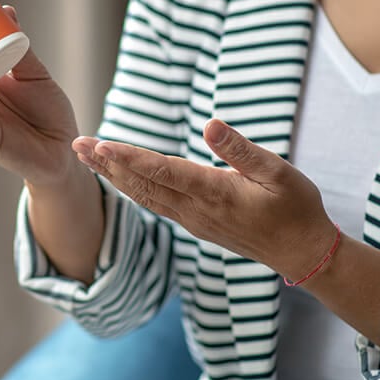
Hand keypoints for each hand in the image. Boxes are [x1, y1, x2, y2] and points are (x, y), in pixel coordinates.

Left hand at [73, 119, 336, 280]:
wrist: (302, 254)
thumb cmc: (296, 209)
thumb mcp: (279, 173)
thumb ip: (242, 151)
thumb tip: (210, 125)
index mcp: (215, 193)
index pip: (163, 171)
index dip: (130, 157)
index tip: (101, 145)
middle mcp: (196, 210)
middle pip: (142, 184)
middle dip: (107, 164)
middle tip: (77, 145)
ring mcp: (193, 220)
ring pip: (144, 196)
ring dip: (114, 176)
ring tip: (87, 157)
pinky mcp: (195, 225)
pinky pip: (155, 204)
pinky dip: (131, 189)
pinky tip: (118, 178)